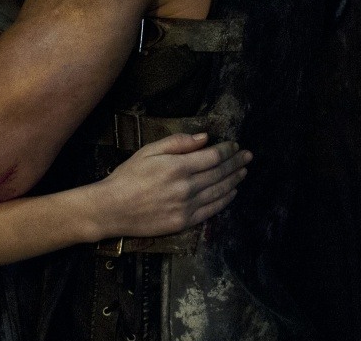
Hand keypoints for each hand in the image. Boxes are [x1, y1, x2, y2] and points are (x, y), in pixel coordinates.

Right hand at [91, 133, 250, 238]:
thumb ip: (178, 143)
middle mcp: (186, 187)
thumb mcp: (149, 151)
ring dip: (234, 180)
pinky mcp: (184, 222)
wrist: (112, 208)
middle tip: (248, 156)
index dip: (227, 150)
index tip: (235, 146)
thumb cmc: (128, 176)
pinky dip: (225, 200)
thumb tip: (205, 138)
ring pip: (219, 191)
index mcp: (178, 167)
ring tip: (244, 172)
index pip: (213, 157)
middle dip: (236, 163)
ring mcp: (187, 207)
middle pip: (219, 173)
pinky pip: (211, 210)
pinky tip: (232, 193)